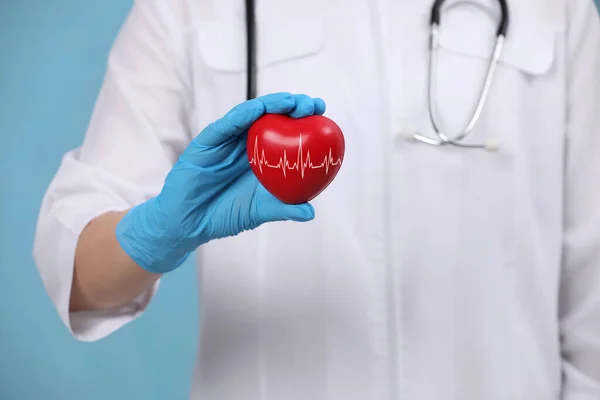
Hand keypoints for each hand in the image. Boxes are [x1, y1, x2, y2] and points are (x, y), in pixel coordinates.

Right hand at [115, 93, 324, 273]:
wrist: (189, 223)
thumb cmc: (224, 215)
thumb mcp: (259, 211)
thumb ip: (283, 208)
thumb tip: (311, 212)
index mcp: (261, 156)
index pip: (285, 132)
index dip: (304, 121)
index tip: (323, 114)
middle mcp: (245, 143)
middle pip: (272, 117)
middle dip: (294, 106)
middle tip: (313, 104)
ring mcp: (227, 140)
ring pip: (251, 115)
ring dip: (272, 105)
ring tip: (291, 102)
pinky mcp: (208, 142)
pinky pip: (226, 125)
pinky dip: (243, 115)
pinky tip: (259, 110)